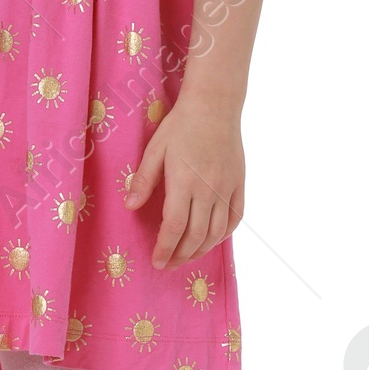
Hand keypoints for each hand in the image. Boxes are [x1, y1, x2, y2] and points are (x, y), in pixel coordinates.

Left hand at [123, 94, 245, 269]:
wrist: (215, 105)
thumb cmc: (181, 125)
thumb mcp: (155, 149)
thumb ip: (144, 180)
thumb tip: (129, 207)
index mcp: (184, 182)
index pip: (174, 227)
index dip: (165, 248)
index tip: (157, 262)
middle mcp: (208, 190)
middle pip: (196, 236)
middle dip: (181, 256)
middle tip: (168, 264)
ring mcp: (226, 188)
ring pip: (216, 232)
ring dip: (201, 250)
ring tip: (187, 256)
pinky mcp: (239, 183)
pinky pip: (235, 217)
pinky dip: (224, 234)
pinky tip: (212, 239)